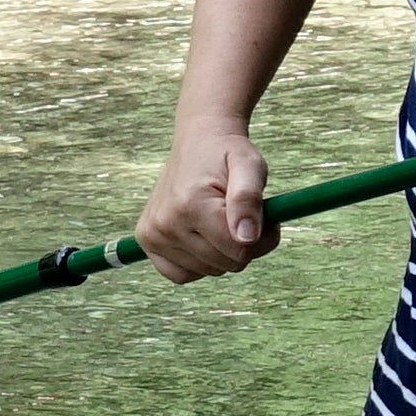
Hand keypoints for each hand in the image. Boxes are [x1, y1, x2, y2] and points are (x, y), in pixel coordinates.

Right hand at [136, 118, 273, 280]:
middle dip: (244, 243)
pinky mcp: (146, 240)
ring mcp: (152, 234)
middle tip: (243, 215)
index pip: (240, 249)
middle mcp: (166, 222)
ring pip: (209, 270)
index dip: (263, 238)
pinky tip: (203, 237)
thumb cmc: (228, 154)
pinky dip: (199, 263)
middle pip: (226, 263)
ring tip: (221, 219)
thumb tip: (247, 238)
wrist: (197, 141)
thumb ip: (248, 198)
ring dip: (223, 252)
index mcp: (191, 203)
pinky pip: (182, 275)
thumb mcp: (249, 165)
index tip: (269, 218)